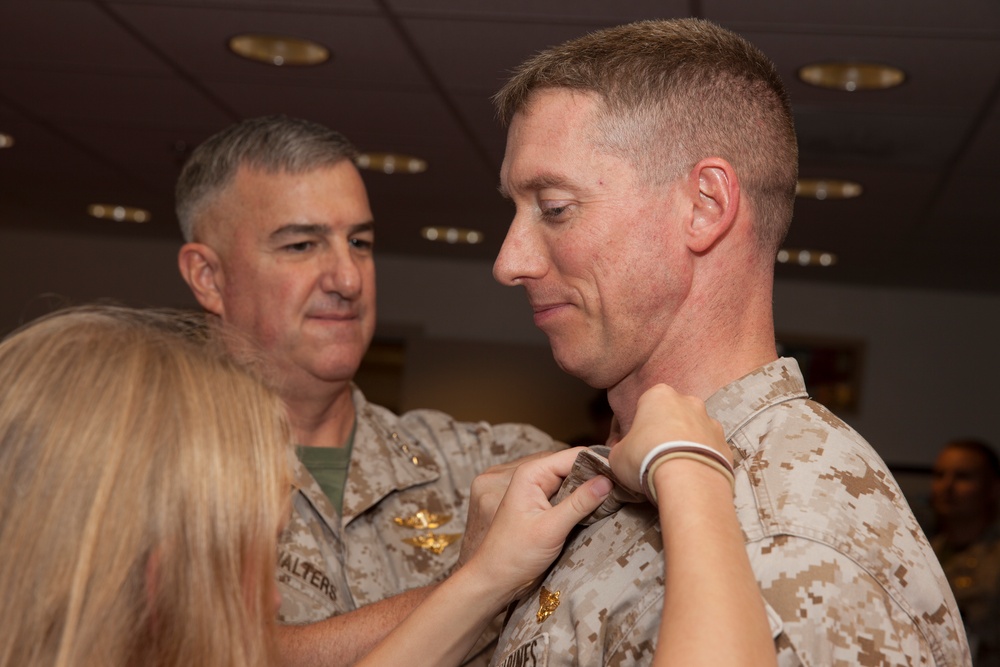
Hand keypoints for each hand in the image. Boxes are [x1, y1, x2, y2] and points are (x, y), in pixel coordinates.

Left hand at [463, 447, 611, 602]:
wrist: (495, 579)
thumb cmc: (514, 555)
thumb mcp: (551, 528)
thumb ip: (579, 502)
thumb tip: (608, 480)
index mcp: (532, 473)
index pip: (573, 456)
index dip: (599, 463)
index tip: (625, 474)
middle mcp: (535, 477)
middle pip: (576, 466)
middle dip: (598, 476)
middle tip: (626, 487)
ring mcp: (539, 491)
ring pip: (575, 482)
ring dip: (593, 490)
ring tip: (619, 496)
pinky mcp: (545, 507)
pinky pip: (569, 495)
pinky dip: (584, 501)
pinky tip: (602, 508)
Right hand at [608, 384, 727, 493]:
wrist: (688, 480)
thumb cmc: (646, 459)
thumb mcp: (616, 456)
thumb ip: (619, 449)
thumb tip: (622, 454)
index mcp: (659, 395)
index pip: (644, 404)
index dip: (636, 426)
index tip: (632, 445)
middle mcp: (689, 402)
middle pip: (673, 414)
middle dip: (665, 431)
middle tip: (653, 456)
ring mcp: (711, 423)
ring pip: (694, 431)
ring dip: (685, 445)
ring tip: (674, 469)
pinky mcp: (726, 445)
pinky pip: (710, 451)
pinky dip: (702, 460)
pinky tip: (692, 476)